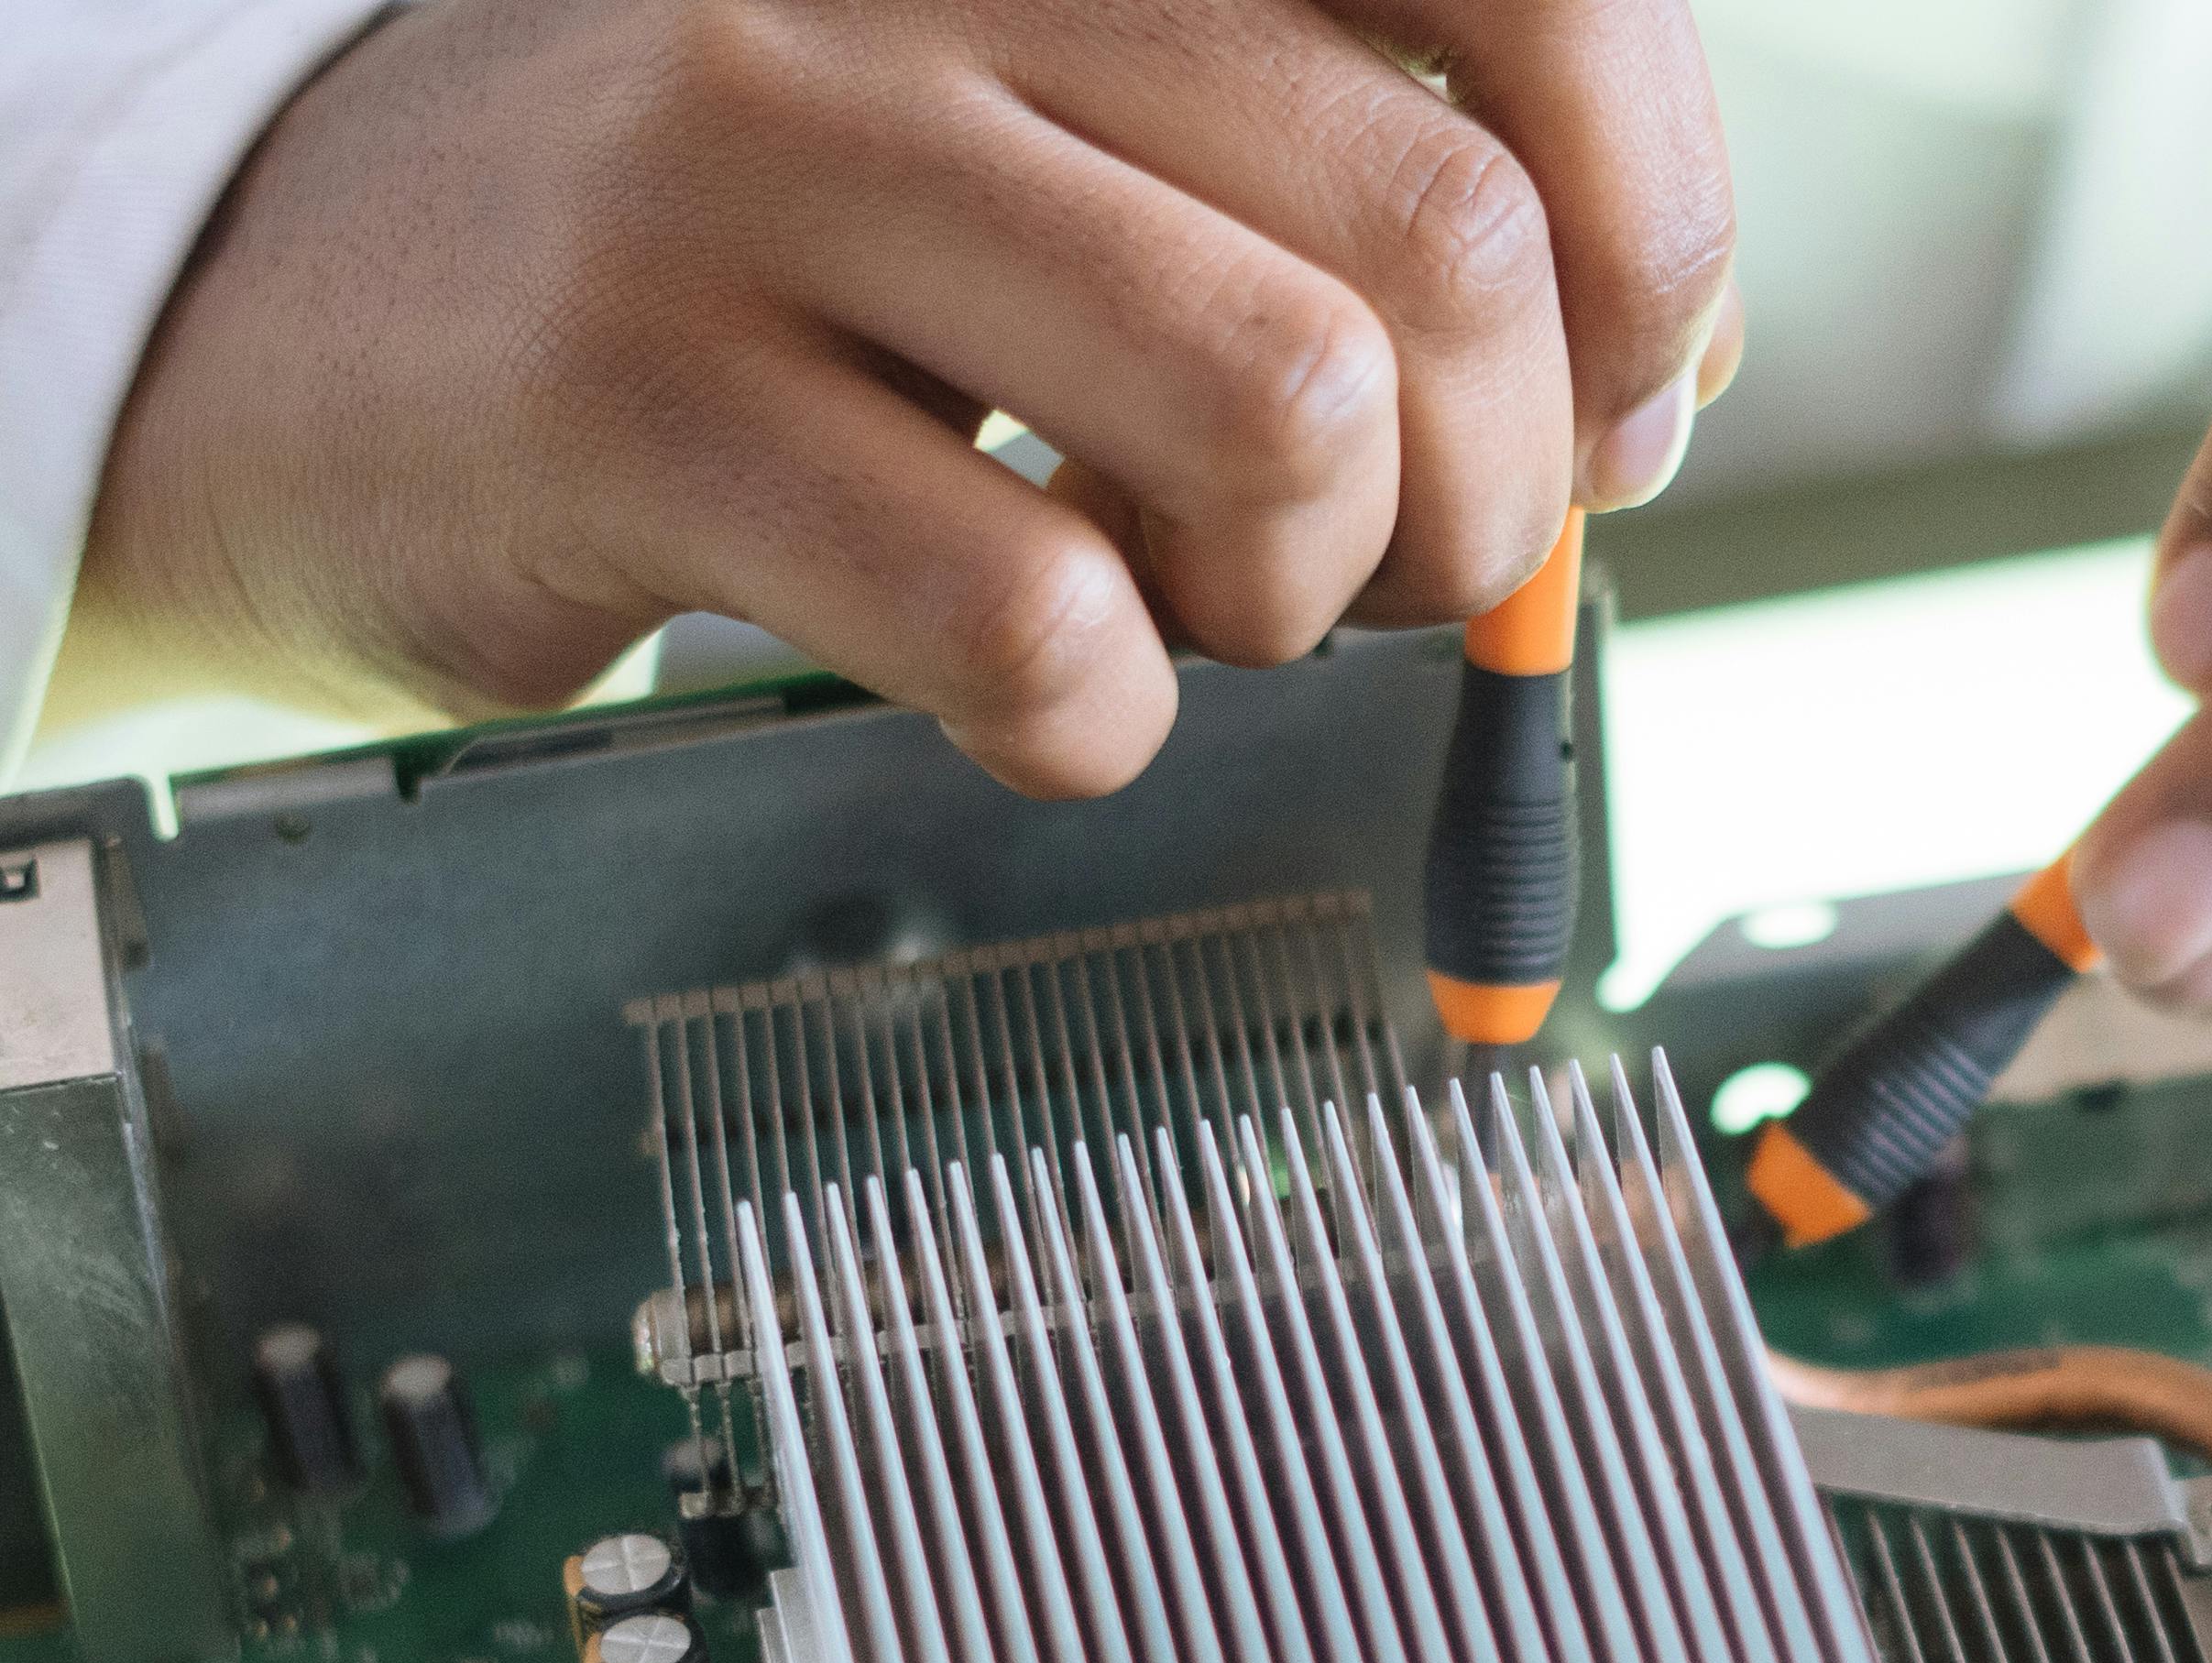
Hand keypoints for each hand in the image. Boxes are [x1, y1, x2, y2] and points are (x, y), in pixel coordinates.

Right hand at [59, 0, 1737, 794]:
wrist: (311, 316)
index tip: (1617, 389)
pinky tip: (1033, 687)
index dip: (1651, 221)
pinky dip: (1100, 723)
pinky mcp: (634, 386)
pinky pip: (1033, 618)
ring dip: (1307, 591)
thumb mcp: (1078, 152)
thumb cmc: (764, 260)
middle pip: (1446, 239)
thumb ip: (1358, 210)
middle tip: (1382, 556)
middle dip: (1489, 483)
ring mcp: (767, 150)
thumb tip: (1657, 379)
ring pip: (1280, 404)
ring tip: (1189, 597)